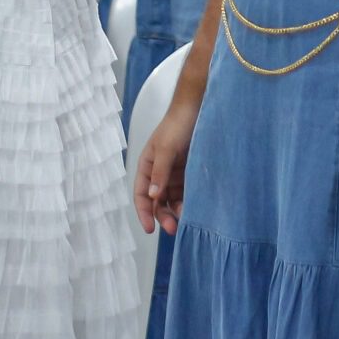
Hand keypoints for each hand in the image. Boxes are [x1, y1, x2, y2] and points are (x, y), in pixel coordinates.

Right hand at [133, 94, 198, 234]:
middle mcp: (159, 173)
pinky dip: (188, 201)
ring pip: (172, 199)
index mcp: (147, 166)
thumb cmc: (176, 126)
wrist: (198, 109)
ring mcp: (174, 173)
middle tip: (173, 228)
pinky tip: (194, 208)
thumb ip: (159, 173)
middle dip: (163, 215)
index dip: (143, 212)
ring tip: (186, 219)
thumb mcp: (165, 149)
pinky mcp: (189, 172)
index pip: (141, 195)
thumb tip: (152, 196)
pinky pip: (186, 192)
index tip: (150, 229)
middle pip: (157, 201)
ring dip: (176, 211)